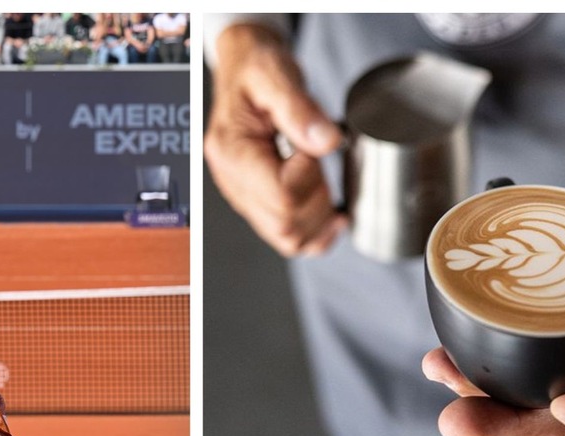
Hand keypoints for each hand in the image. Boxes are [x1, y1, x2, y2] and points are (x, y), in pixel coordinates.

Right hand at [204, 22, 344, 256]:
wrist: (243, 67)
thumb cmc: (254, 68)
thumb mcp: (276, 74)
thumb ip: (300, 109)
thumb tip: (327, 143)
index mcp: (232, 152)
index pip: (282, 194)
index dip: (310, 177)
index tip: (314, 148)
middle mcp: (233, 182)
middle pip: (285, 225)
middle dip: (318, 201)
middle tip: (322, 166)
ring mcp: (243, 196)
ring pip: (287, 238)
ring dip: (319, 221)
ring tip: (329, 189)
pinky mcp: (257, 201)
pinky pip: (285, 236)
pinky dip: (314, 233)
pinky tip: (332, 215)